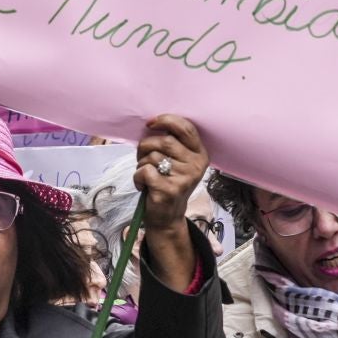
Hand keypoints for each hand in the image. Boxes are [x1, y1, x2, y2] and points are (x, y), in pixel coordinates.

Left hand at [134, 115, 210, 232]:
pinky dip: (137, 177)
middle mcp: (196, 165)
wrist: (167, 217)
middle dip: (145, 146)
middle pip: (164, 141)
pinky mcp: (170, 189)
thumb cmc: (168, 183)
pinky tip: (143, 186)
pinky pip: (144, 171)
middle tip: (142, 157)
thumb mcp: (177, 162)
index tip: (150, 124)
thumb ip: (171, 143)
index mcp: (200, 154)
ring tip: (147, 175)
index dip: (166, 120)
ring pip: (152, 156)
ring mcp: (184, 178)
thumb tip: (151, 123)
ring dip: (141, 163)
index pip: (186, 128)